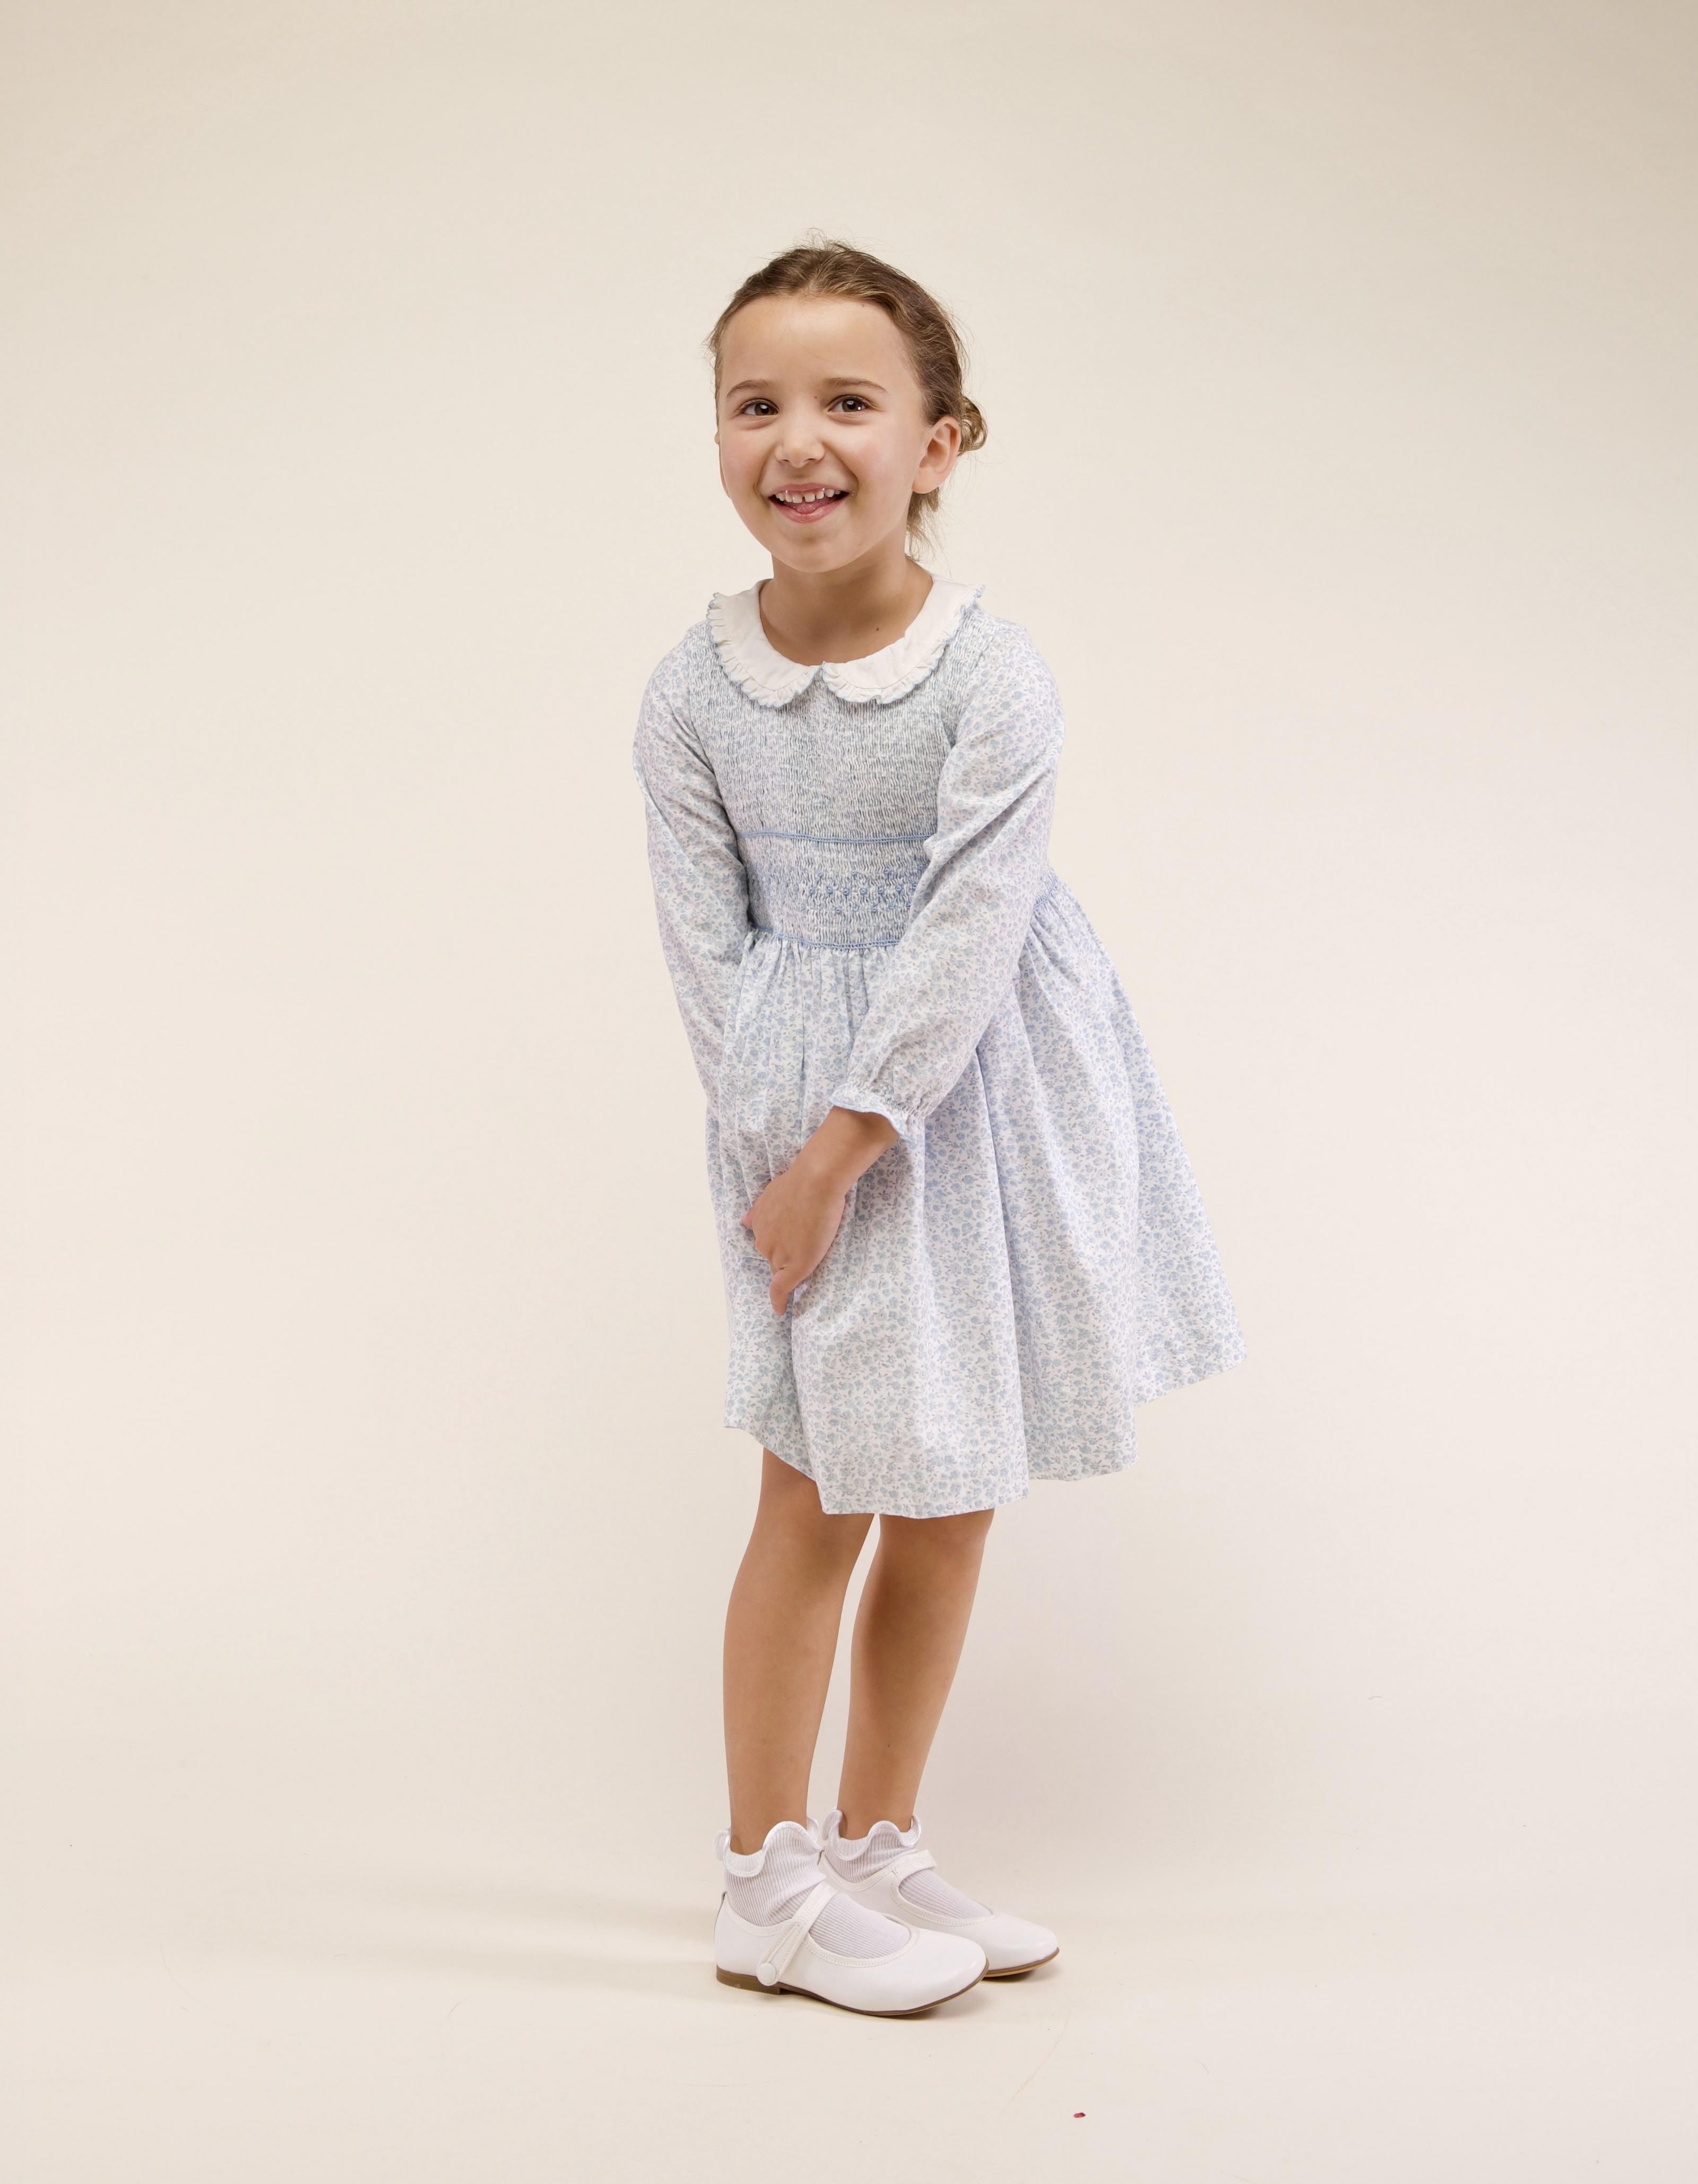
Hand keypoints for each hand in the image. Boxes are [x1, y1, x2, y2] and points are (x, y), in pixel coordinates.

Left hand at [741, 1107, 898, 1314]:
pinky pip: (780, 1289)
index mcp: (759, 1220)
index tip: (782, 1247)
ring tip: (810, 1264)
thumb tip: (744, 1221)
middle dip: (785, 1254)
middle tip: (806, 1246)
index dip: (778, 1243)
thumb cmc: (802, 1180)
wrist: (816, 1182)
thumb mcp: (773, 1189)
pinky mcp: (791, 1267)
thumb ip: (761, 1208)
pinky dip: (779, 1301)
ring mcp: (776, 1254)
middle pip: (772, 1256)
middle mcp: (762, 1238)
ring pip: (780, 1269)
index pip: (767, 1240)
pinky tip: (781, 1311)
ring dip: (790, 1270)